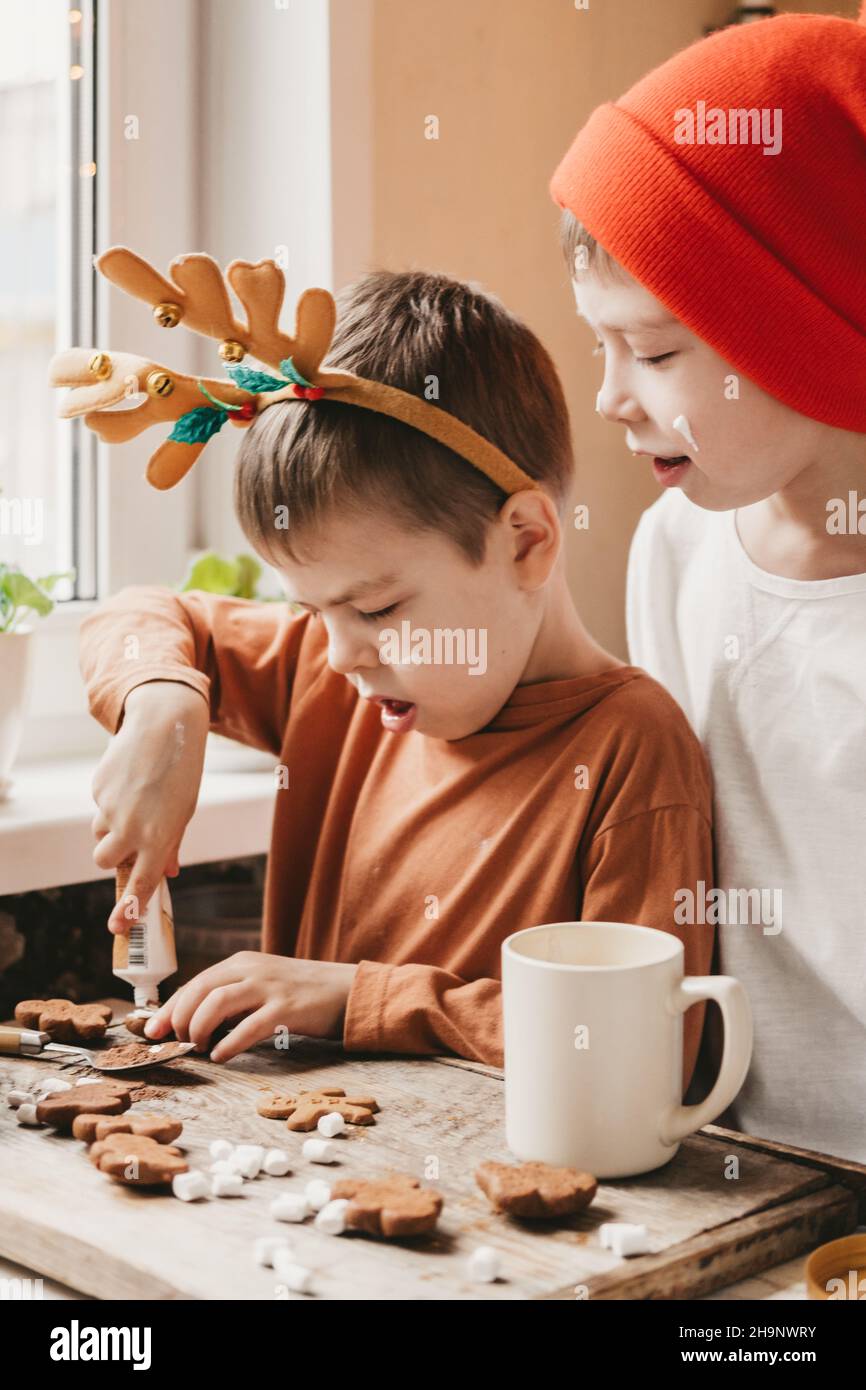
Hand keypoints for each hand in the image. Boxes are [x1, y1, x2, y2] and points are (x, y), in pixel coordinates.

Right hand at [91, 681, 209, 932]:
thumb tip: (167, 874)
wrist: (165, 726)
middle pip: (105, 861)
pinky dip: (111, 800)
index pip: (142, 883)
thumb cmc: (182, 772)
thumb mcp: (184, 811)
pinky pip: (99, 806)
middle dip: (112, 857)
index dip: (128, 909)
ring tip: (135, 801)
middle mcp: (132, 827)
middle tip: (128, 841)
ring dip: (110, 828)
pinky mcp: (98, 789)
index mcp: (160, 837)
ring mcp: (111, 808)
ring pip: (99, 833)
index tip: (117, 928)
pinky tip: (129, 780)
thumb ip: (171, 844)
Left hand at [144, 952, 358, 1061]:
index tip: (153, 1031)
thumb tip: (195, 1023)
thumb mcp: (262, 985)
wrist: (347, 990)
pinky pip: (247, 1027)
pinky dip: (228, 1045)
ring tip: (201, 1047)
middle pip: (200, 990)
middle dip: (180, 1019)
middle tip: (177, 1042)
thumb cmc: (301, 993)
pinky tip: (221, 1056)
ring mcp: (269, 987)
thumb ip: (233, 998)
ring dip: (200, 1029)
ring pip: (217, 1004)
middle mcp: (251, 969)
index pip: (195, 983)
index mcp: (242, 962)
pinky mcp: (287, 1008)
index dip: (170, 1008)